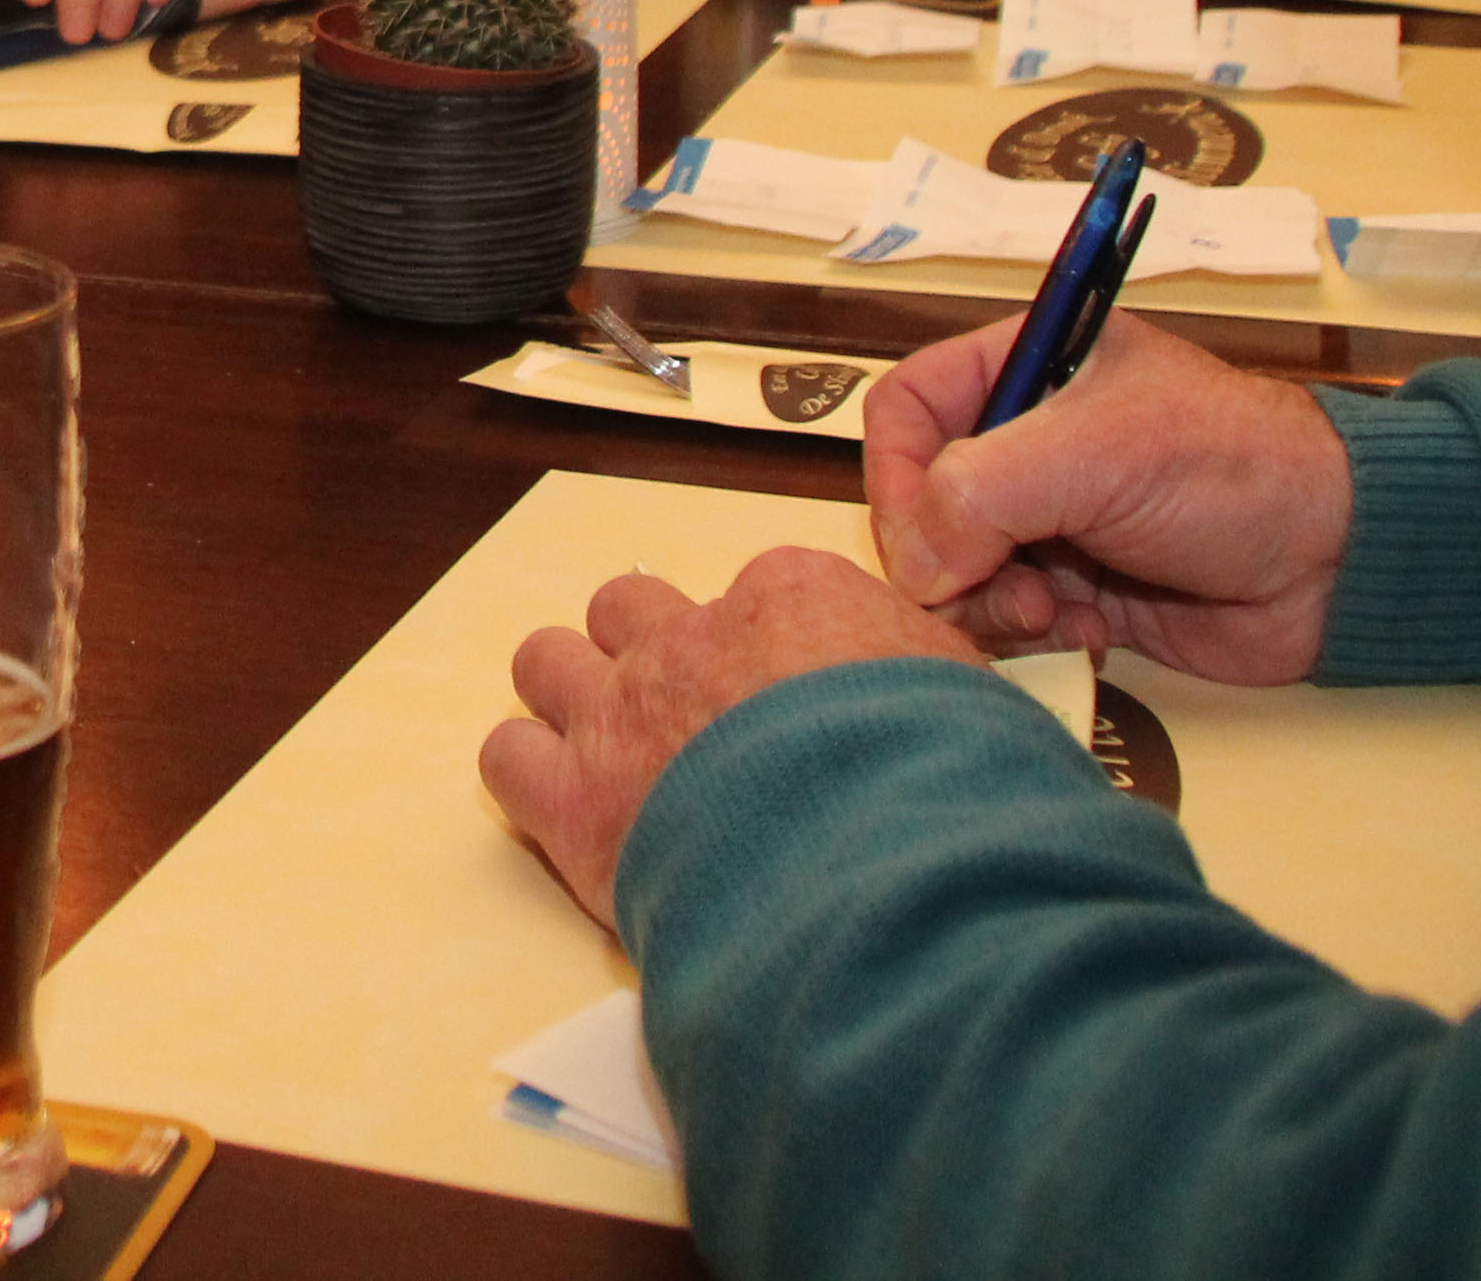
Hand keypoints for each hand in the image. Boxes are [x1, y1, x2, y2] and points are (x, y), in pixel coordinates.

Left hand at [479, 549, 977, 930]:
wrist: (891, 885)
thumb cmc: (951, 794)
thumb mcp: (973, 702)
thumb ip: (922, 677)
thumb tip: (923, 697)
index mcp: (792, 598)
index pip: (747, 594)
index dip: (760, 652)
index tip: (782, 699)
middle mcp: (692, 638)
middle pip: (629, 610)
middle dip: (647, 656)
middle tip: (685, 724)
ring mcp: (622, 712)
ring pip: (547, 660)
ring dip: (572, 701)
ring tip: (614, 758)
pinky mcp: (574, 800)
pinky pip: (507, 756)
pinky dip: (530, 779)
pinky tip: (570, 814)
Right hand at [863, 311, 1352, 682]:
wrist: (1337, 560)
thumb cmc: (1233, 469)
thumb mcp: (1093, 452)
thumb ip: (977, 494)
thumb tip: (915, 567)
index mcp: (1023, 368)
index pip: (904, 410)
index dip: (892, 474)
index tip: (923, 536)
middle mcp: (1026, 443)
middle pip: (918, 505)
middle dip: (949, 559)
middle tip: (1005, 587)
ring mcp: (1049, 521)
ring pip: (955, 574)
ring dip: (990, 605)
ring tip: (1052, 613)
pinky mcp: (1076, 591)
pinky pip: (1006, 621)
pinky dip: (1033, 637)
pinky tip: (1090, 632)